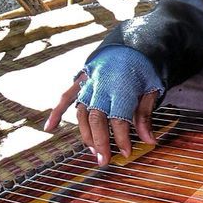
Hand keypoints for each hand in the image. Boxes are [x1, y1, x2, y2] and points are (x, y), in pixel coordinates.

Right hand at [45, 46, 163, 164]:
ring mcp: (89, 82)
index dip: (122, 138)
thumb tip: (150, 142)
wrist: (132, 42)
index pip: (119, 118)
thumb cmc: (145, 68)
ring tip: (93, 151)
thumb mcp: (152, 89)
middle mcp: (102, 85)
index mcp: (122, 87)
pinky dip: (56, 112)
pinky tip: (50, 128)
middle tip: (104, 161)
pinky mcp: (81, 80)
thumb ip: (146, 115)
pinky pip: (65, 96)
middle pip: (96, 118)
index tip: (126, 153)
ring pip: (81, 112)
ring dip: (85, 134)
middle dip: (100, 142)